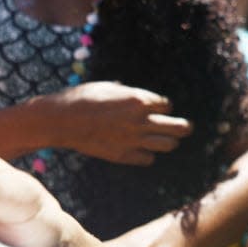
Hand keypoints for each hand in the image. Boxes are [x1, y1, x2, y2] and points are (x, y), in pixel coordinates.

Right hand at [39, 82, 192, 164]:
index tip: (158, 107)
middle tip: (185, 128)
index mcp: (138, 100)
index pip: (167, 104)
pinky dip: (147, 155)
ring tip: (168, 140)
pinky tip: (142, 150)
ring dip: (169, 141)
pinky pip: (147, 159)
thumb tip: (137, 96)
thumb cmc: (83, 98)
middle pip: (177, 127)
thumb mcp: (110, 87)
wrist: (61, 120)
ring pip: (167, 145)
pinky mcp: (122, 155)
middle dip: (183, 127)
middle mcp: (140, 121)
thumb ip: (129, 94)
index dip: (163, 106)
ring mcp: (132, 140)